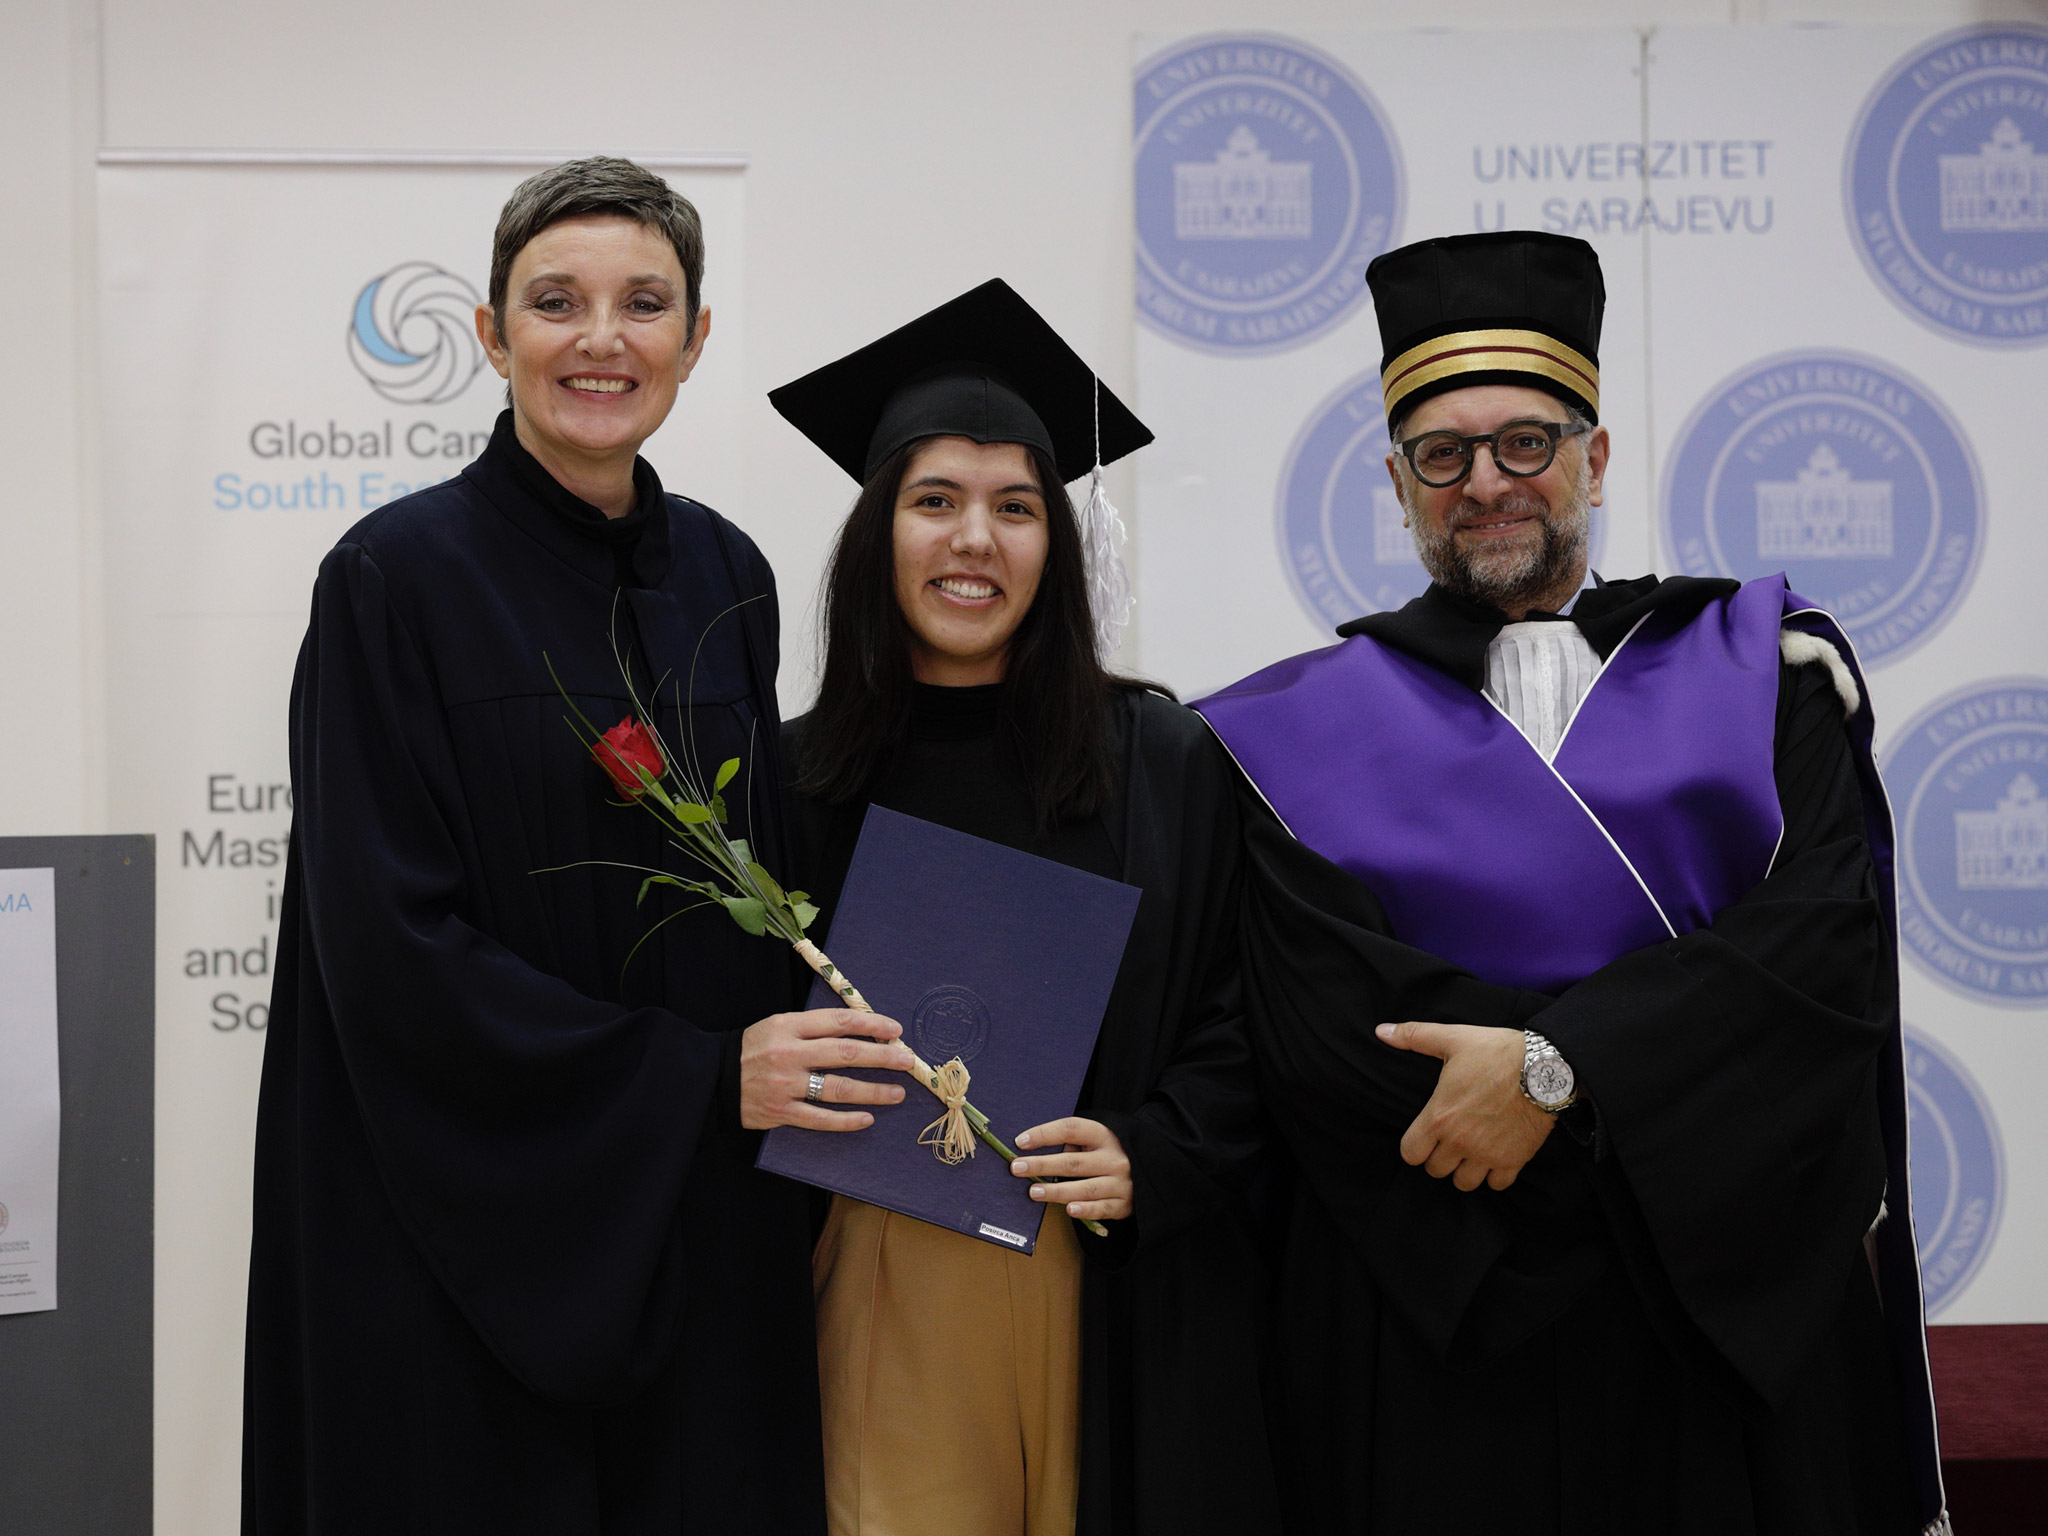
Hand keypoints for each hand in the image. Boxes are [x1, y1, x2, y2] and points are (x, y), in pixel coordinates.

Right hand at [739, 1009, 915, 1131]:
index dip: (871, 1025)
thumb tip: (861, 1029)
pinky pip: (819, 1119)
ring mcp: (784, 1085)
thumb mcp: (778, 1025)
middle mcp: (788, 1054)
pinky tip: (867, 1119)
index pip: (838, 1022)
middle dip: (881, 1057)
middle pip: (844, 1054)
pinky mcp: (780, 1112)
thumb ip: (814, 1027)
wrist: (712, 1077)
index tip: (895, 1030)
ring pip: (837, 1088)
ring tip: (897, 1092)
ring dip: (872, 1091)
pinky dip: (845, 1121)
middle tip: (907, 1060)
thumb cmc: (754, 1048)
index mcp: (789, 1026)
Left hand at [1011, 1117, 1132, 1222]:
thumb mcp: (1097, 1139)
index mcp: (1104, 1135)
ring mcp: (1121, 1182)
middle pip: (1073, 1162)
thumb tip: (1036, 1153)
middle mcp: (1114, 1157)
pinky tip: (1069, 1209)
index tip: (1020, 1141)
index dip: (1044, 1134)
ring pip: (1085, 1188)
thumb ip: (1074, 1143)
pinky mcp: (1124, 1204)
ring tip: (1033, 1191)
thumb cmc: (1111, 1152)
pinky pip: (1102, 1208)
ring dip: (1057, 1190)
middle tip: (1017, 1168)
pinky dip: (1086, 1210)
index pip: (1071, 1129)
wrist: (1153, 1168)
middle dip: (1042, 1164)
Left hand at [1377, 1021, 1555, 1191]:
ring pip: (1465, 1183)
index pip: (1410, 1154)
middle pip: (1436, 1170)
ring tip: (1470, 1151)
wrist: (1544, 1067)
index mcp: (1440, 1117)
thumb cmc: (1497, 1052)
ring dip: (1464, 1170)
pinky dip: (1495, 1176)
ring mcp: (1488, 1154)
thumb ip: (1414, 1036)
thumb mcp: (1453, 1038)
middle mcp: (1460, 1141)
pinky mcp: (1514, 1160)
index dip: (1414, 1147)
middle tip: (1449, 1141)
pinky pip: (1497, 1185)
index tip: (1424, 1137)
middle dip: (1439, 1157)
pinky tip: (1495, 1156)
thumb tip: (1382, 1031)